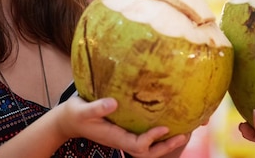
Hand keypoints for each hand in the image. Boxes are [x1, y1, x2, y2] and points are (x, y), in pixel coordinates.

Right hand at [55, 96, 188, 157]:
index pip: (137, 145)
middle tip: (184, 134)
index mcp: (114, 137)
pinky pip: (146, 137)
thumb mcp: (82, 109)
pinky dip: (160, 134)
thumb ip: (96, 108)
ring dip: (166, 142)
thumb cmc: (75, 113)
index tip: (165, 128)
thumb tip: (114, 102)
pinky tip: (172, 121)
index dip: (152, 139)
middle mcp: (123, 140)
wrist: (70, 120)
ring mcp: (125, 137)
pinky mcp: (127, 131)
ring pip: (149, 148)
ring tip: (185, 131)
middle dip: (166, 147)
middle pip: (148, 152)